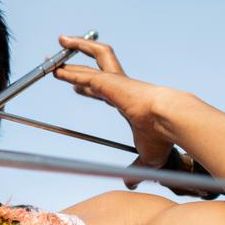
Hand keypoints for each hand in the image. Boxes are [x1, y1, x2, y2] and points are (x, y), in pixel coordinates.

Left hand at [52, 36, 174, 175]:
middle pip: (96, 67)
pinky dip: (69, 69)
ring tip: (60, 39)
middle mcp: (121, 87)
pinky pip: (83, 72)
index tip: (75, 85)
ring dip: (75, 49)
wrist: (169, 120)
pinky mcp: (108, 81)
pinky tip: (56, 68)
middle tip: (60, 58)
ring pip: (92, 59)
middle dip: (77, 62)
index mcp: (128, 100)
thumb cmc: (162, 137)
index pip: (103, 89)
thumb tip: (130, 185)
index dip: (87, 86)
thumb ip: (136, 169)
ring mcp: (115, 81)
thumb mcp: (147, 158)